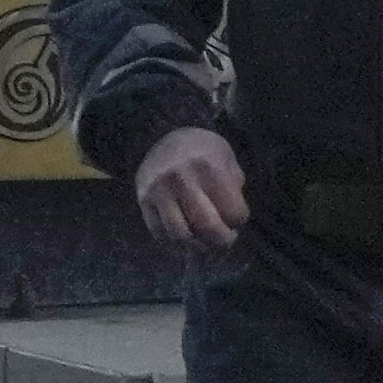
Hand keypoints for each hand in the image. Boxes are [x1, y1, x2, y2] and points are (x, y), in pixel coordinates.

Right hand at [131, 128, 249, 251]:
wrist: (163, 136)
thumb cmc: (202, 149)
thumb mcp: (225, 157)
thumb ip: (234, 186)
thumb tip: (232, 220)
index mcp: (208, 167)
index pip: (232, 211)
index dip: (239, 220)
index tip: (237, 218)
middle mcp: (181, 179)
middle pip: (207, 227)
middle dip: (222, 241)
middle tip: (227, 240)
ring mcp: (159, 191)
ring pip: (181, 235)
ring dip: (198, 247)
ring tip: (206, 244)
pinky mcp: (143, 200)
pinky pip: (159, 233)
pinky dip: (175, 243)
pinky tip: (186, 240)